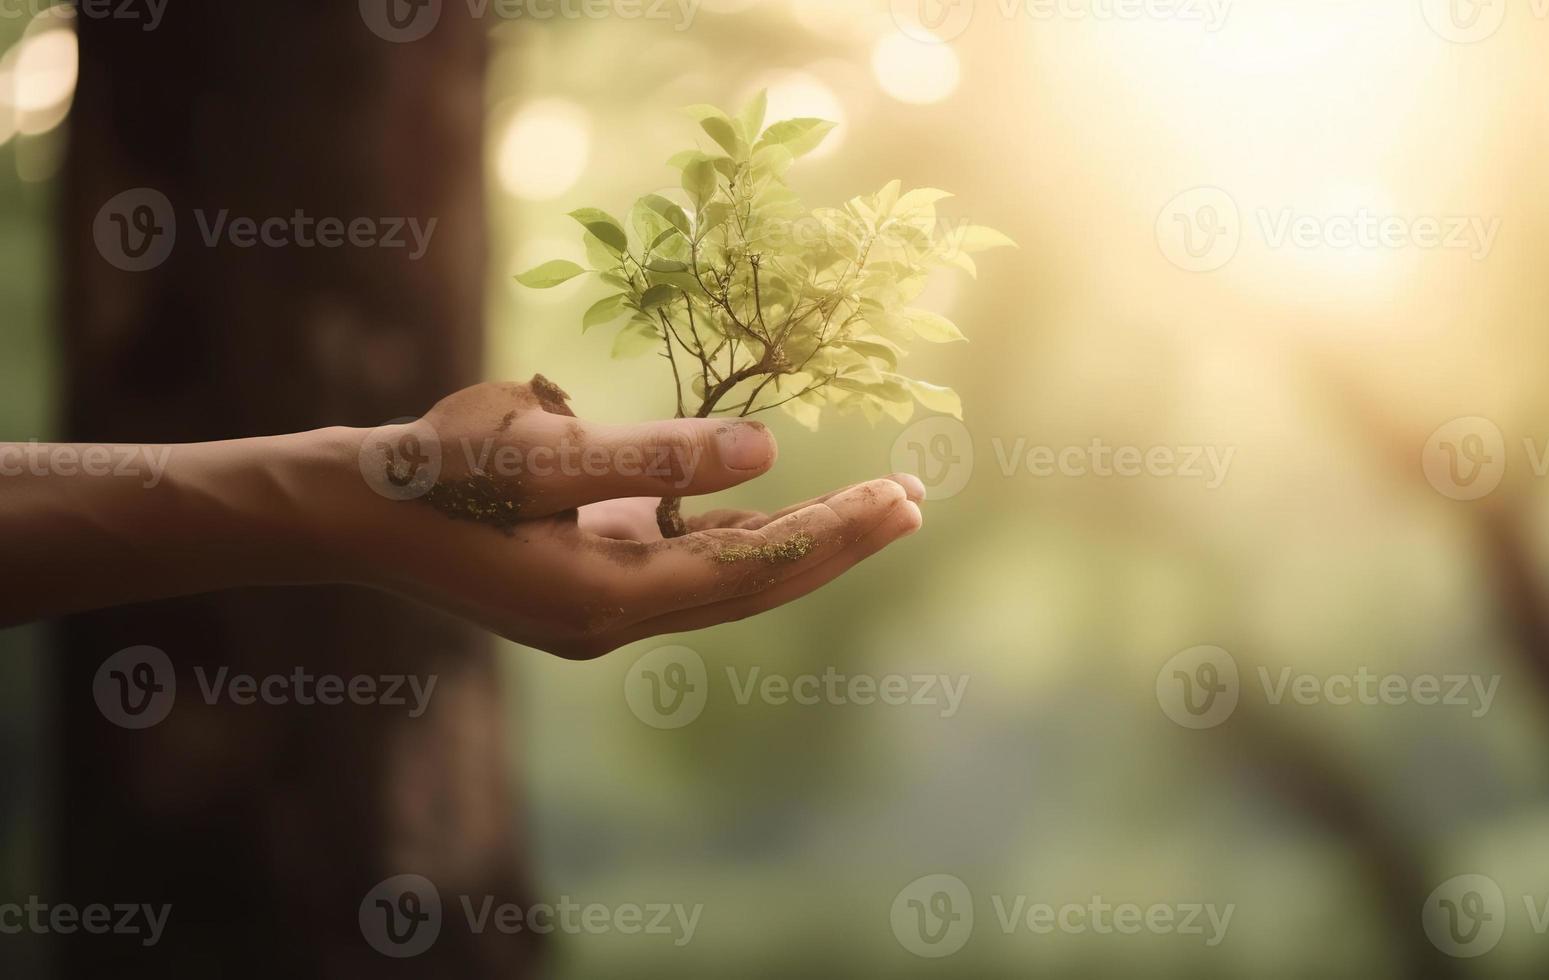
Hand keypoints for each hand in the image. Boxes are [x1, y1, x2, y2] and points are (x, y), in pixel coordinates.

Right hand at [310, 376, 924, 659]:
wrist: (343, 512)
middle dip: (834, 543)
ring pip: (722, 579)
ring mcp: (597, 612)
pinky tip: (766, 508)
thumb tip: (768, 450)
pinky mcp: (580, 587)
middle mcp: (612, 622)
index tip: (902, 498)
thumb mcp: (539, 453)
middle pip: (752, 585)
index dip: (831, 533)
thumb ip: (652, 454)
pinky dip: (731, 537)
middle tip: (915, 502)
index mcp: (606, 598)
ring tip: (869, 507)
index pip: (751, 568)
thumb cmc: (429, 472)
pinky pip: (681, 566)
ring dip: (792, 540)